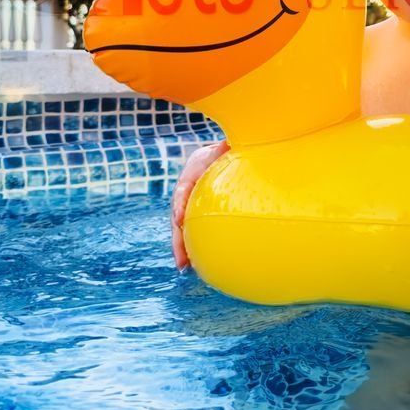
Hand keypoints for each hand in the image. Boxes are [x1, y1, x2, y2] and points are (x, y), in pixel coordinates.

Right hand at [171, 140, 228, 270]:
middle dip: (178, 236)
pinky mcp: (195, 213)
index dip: (180, 203)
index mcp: (192, 170)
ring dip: (181, 246)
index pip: (183, 188)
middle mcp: (187, 189)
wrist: (217, 153)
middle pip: (178, 213)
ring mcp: (188, 202)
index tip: (179, 218)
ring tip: (183, 266)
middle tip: (180, 257)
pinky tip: (195, 264)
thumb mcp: (224, 146)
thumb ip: (227, 146)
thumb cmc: (223, 150)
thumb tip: (232, 143)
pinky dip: (191, 246)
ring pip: (181, 226)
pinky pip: (191, 230)